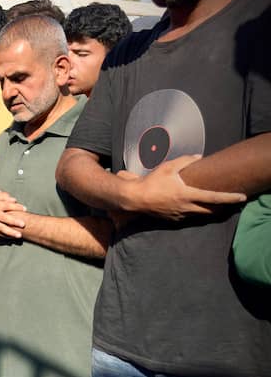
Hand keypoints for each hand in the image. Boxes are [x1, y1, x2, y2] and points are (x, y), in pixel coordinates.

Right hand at [0, 190, 26, 238]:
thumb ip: (4, 196)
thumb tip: (14, 200)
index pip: (7, 205)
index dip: (16, 207)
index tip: (25, 209)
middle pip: (4, 218)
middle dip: (14, 222)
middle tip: (23, 224)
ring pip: (1, 228)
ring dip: (10, 232)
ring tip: (19, 235)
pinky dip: (4, 236)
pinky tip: (12, 237)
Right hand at [120, 155, 245, 220]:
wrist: (135, 198)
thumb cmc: (152, 182)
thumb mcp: (168, 167)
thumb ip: (185, 161)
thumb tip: (198, 157)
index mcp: (188, 195)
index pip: (214, 198)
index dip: (230, 198)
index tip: (242, 198)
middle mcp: (187, 208)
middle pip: (212, 211)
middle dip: (223, 208)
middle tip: (230, 203)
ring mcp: (180, 215)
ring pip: (200, 215)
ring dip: (209, 211)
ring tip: (213, 205)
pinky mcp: (173, 220)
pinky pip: (188, 217)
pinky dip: (194, 212)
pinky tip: (191, 207)